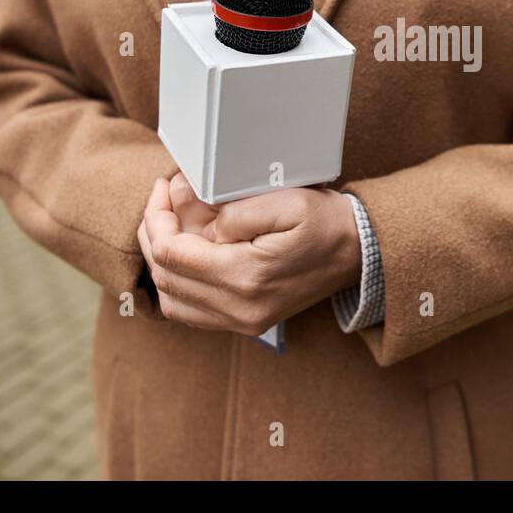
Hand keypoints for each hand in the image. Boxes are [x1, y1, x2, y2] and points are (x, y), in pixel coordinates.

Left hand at [136, 177, 361, 335]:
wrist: (359, 254)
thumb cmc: (325, 222)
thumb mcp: (286, 201)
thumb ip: (236, 211)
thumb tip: (202, 223)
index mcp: (247, 277)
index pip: (171, 255)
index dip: (156, 218)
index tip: (161, 189)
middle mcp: (240, 308)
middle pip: (165, 278)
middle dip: (153, 235)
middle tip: (159, 202)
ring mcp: (242, 321)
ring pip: (171, 300)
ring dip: (160, 263)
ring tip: (166, 227)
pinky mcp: (246, 323)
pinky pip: (191, 312)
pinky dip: (177, 283)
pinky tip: (184, 254)